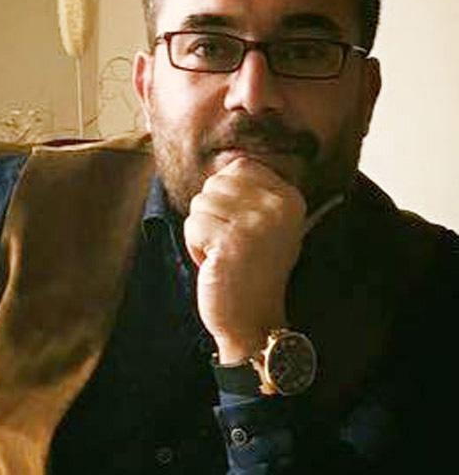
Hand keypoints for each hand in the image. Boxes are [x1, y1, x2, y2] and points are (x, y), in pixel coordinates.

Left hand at [184, 157, 305, 363]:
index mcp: (289, 197)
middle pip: (214, 184)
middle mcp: (277, 206)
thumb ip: (251, 192)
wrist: (253, 320)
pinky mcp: (232, 241)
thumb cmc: (251, 269)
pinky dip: (195, 247)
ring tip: (224, 255)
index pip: (239, 167)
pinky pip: (192, 225)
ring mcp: (256, 223)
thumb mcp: (266, 224)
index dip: (226, 196)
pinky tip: (216, 265)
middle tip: (231, 244)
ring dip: (202, 232)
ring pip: (200, 204)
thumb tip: (228, 161)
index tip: (241, 226)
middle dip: (212, 215)